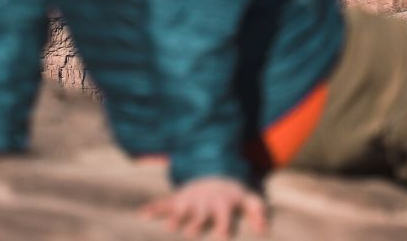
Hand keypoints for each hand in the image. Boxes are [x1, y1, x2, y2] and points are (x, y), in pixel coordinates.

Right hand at [140, 176, 268, 238]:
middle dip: (196, 222)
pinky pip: (165, 202)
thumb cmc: (232, 194)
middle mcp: (205, 202)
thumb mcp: (247, 199)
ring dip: (175, 215)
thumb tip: (264, 229)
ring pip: (182, 208)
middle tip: (191, 231)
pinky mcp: (178, 199)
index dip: (223, 226)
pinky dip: (154, 207)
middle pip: (200, 214)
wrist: (214, 172)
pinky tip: (143, 213)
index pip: (223, 215)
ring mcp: (191, 200)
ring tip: (170, 225)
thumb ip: (257, 211)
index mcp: (222, 203)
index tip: (222, 237)